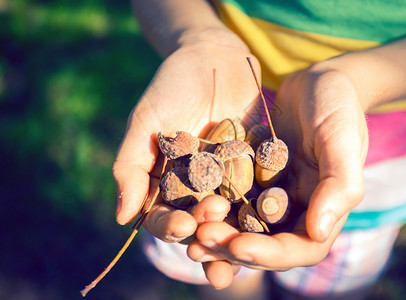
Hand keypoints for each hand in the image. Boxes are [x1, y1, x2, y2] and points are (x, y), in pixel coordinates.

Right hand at [112, 30, 260, 237]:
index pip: (163, 217)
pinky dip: (264, 205)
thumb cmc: (172, 86)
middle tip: (217, 223)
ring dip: (236, 230)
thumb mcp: (146, 121)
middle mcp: (196, 188)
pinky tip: (272, 215)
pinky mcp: (255, 169)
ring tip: (243, 236)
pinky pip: (260, 192)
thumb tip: (121, 217)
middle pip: (198, 222)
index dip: (170, 227)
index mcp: (166, 183)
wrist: (214, 57)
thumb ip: (131, 166)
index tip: (183, 225)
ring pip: (230, 216)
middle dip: (206, 231)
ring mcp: (227, 181)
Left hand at [187, 62, 368, 286]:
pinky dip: (208, 206)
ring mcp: (270, 195)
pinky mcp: (249, 179)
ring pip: (242, 227)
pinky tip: (184, 205)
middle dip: (233, 247)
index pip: (301, 248)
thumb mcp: (341, 137)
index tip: (239, 246)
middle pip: (265, 245)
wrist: (314, 81)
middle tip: (201, 241)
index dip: (270, 254)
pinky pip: (228, 199)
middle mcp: (295, 209)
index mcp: (323, 208)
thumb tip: (318, 233)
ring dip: (216, 235)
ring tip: (188, 232)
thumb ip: (339, 183)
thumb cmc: (337, 105)